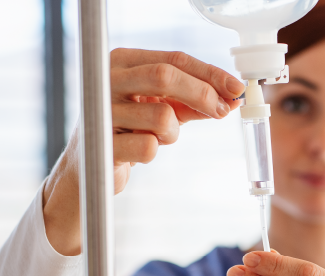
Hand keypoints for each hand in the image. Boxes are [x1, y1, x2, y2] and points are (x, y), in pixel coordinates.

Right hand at [42, 49, 244, 255]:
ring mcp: (101, 111)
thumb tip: (230, 98)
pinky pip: (150, 147)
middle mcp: (107, 79)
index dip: (210, 73)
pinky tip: (138, 152)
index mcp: (122, 62)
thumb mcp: (160, 108)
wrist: (88, 168)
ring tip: (158, 138)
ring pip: (162, 116)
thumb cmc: (128, 131)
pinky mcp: (101, 144)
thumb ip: (193, 101)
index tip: (236, 88)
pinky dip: (154, 152)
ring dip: (173, 133)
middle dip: (202, 94)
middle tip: (222, 111)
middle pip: (166, 76)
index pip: (174, 59)